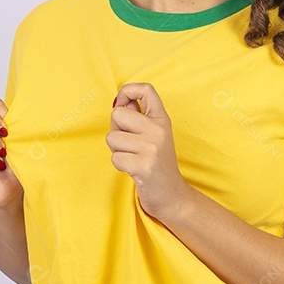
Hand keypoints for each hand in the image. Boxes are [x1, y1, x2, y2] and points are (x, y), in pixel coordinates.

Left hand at [107, 82, 191, 222]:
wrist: (172, 195)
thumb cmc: (157, 162)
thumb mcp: (153, 134)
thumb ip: (137, 116)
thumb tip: (117, 102)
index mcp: (161, 118)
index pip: (145, 89)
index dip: (127, 91)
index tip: (122, 104)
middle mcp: (158, 130)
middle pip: (117, 114)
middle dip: (115, 129)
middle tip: (128, 143)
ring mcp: (152, 148)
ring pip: (112, 138)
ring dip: (116, 150)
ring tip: (132, 157)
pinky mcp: (144, 166)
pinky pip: (115, 158)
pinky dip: (119, 165)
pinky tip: (133, 169)